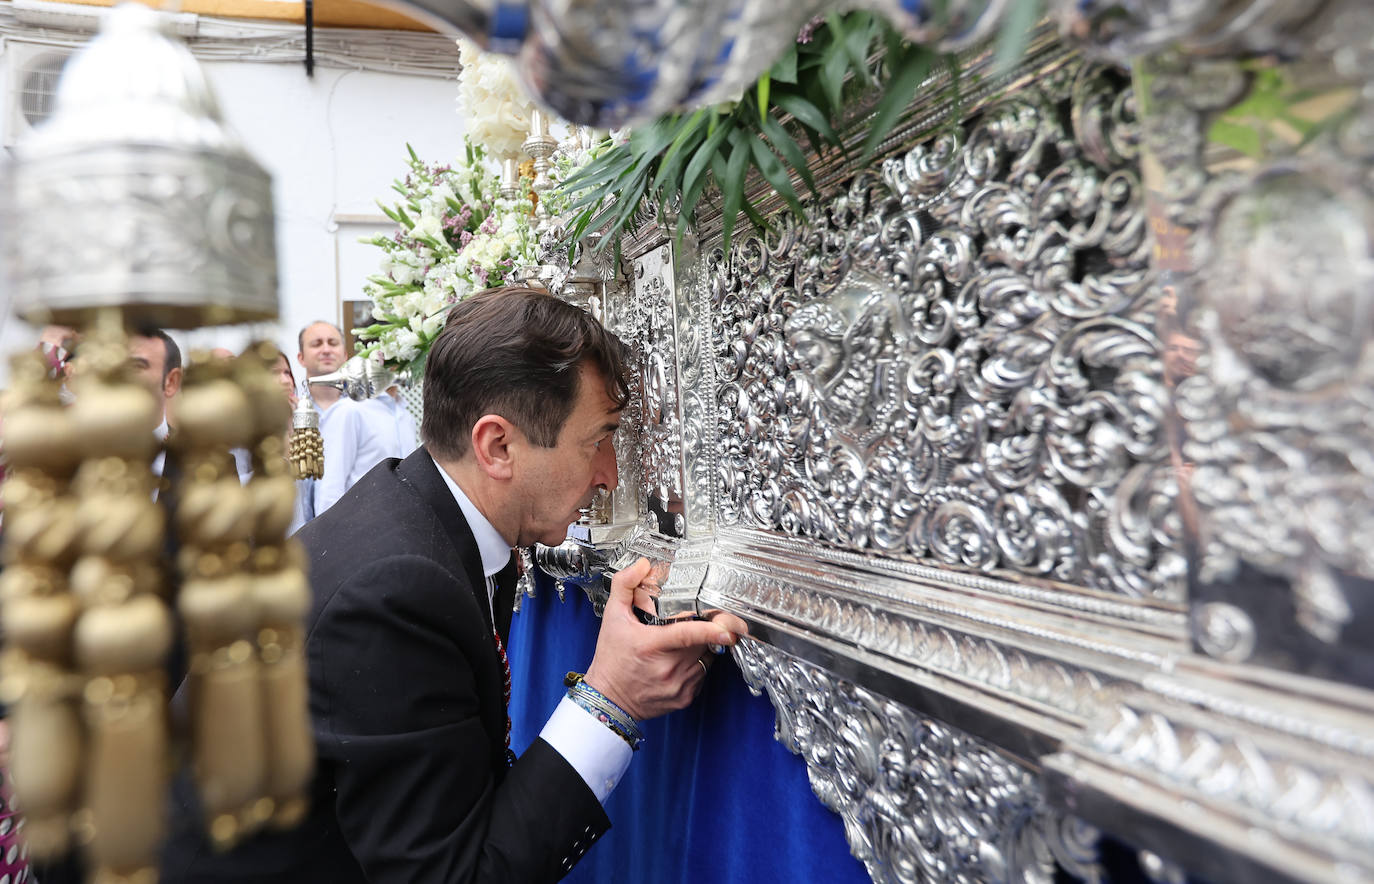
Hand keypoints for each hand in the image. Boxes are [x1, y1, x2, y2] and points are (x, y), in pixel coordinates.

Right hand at [583, 558, 746, 721]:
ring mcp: (678, 685)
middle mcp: (668, 668)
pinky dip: (696, 665)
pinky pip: (702, 674)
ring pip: (706, 658)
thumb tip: (642, 566)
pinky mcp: (685, 697)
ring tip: (678, 646)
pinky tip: (678, 663)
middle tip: (689, 624)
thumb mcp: (612, 618)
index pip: (687, 635)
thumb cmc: (611, 660)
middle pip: (702, 642)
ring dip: (700, 648)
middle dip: (703, 630)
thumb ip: (625, 586)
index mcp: (651, 646)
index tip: (729, 628)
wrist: (609, 701)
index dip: (711, 630)